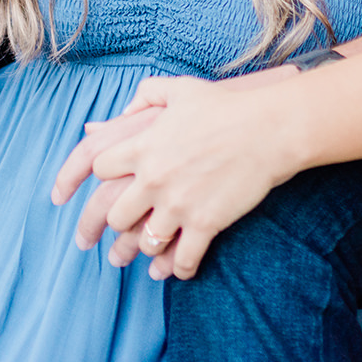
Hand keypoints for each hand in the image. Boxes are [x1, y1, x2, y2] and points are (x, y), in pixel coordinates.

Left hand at [53, 72, 302, 279]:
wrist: (267, 129)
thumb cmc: (226, 106)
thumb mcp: (179, 89)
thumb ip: (145, 96)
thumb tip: (122, 112)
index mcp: (142, 146)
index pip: (98, 168)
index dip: (97, 177)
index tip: (94, 188)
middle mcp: (153, 179)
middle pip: (113, 214)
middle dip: (112, 227)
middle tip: (108, 241)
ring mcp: (177, 205)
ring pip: (145, 241)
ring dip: (143, 251)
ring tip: (144, 258)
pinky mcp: (204, 224)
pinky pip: (183, 258)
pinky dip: (179, 269)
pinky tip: (180, 271)